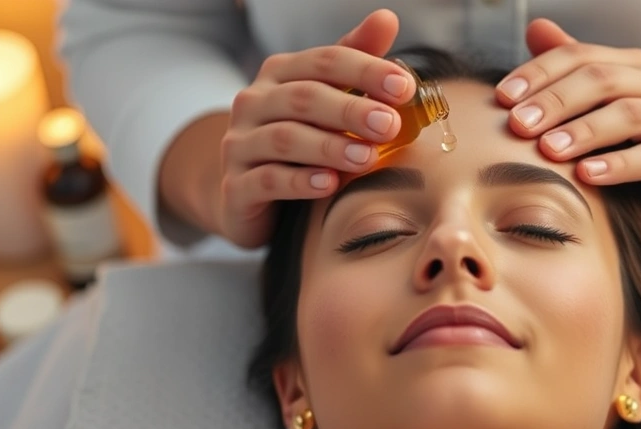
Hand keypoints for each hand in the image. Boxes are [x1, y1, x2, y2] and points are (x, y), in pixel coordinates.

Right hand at [217, 9, 414, 247]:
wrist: (255, 197)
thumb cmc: (303, 140)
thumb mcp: (329, 100)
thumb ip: (355, 64)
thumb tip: (387, 18)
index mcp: (280, 74)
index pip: (325, 61)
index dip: (365, 70)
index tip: (404, 88)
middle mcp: (254, 102)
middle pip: (304, 97)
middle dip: (350, 109)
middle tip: (389, 125)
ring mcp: (240, 144)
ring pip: (284, 138)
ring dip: (329, 147)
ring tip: (367, 158)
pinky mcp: (236, 187)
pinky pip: (267, 180)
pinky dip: (300, 181)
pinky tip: (330, 185)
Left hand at [495, 19, 640, 237]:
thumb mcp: (605, 109)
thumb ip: (573, 72)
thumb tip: (536, 28)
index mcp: (637, 68)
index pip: (581, 57)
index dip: (539, 74)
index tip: (501, 99)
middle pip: (604, 80)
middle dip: (556, 101)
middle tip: (518, 125)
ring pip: (631, 115)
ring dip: (584, 131)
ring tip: (547, 150)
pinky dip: (618, 165)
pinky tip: (585, 175)